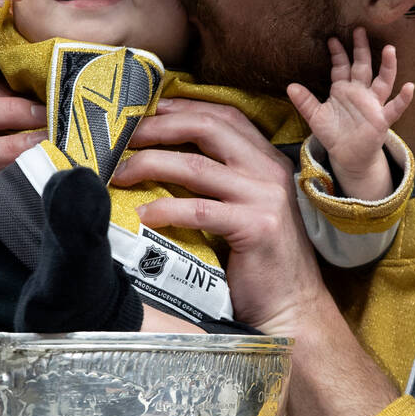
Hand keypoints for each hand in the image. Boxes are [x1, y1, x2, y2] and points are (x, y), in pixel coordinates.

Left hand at [110, 97, 399, 415]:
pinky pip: (199, 210)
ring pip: (196, 166)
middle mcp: (270, 171)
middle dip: (161, 127)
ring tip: (121, 174)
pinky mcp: (256, 228)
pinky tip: (145, 214)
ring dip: (151, 164)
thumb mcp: (249, 208)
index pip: (226, 115)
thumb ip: (223, 180)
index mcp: (269, 160)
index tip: (150, 110)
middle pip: (209, 129)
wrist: (293, 308)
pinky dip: (166, 208)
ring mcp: (265, 198)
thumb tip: (166, 159)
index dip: (185, 107)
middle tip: (126, 136)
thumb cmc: (262, 262)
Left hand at [287, 27, 413, 197]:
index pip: (341, 66)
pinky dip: (403, 98)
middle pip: (362, 66)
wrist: (348, 156)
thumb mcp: (315, 117)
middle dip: (360, 49)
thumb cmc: (334, 134)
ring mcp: (373, 104)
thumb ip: (305, 102)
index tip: (332, 39)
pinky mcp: (382, 119)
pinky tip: (409, 87)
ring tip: (389, 50)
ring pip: (382, 81)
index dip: (338, 53)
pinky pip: (394, 107)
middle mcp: (360, 92)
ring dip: (387, 66)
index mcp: (343, 89)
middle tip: (359, 30)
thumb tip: (290, 86)